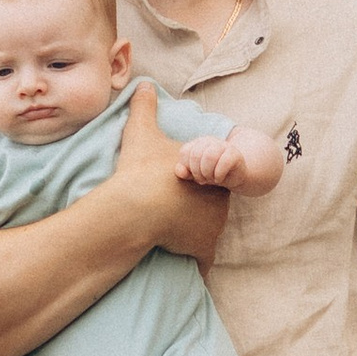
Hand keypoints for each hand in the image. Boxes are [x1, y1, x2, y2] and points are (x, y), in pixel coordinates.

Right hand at [116, 80, 231, 264]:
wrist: (137, 205)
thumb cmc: (142, 169)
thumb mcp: (141, 132)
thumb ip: (144, 107)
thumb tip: (143, 83)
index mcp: (211, 173)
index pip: (212, 179)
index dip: (197, 183)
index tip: (180, 188)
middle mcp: (219, 200)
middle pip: (212, 206)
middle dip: (198, 209)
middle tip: (174, 211)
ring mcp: (212, 227)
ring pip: (208, 233)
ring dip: (196, 236)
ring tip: (176, 236)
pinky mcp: (202, 249)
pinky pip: (204, 262)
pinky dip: (199, 267)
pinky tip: (192, 272)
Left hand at [178, 125, 283, 194]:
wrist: (235, 176)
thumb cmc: (213, 173)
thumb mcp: (197, 174)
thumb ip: (186, 172)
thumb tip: (179, 171)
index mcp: (198, 143)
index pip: (185, 152)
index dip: (188, 167)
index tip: (195, 175)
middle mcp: (210, 141)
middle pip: (196, 154)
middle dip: (198, 172)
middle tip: (204, 179)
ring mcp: (223, 146)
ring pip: (209, 156)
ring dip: (208, 173)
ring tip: (212, 179)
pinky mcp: (235, 153)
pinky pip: (224, 162)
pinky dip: (219, 174)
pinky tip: (220, 178)